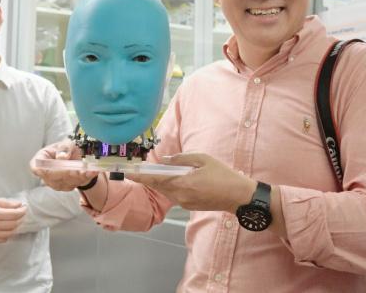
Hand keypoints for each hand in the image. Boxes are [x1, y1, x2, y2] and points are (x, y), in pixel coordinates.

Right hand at [0, 199, 26, 242]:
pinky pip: (3, 240)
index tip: (24, 208)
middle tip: (20, 215)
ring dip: (15, 227)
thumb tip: (19, 205)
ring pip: (10, 233)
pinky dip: (7, 235)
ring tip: (14, 222)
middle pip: (14, 224)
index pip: (15, 215)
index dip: (22, 211)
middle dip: (20, 219)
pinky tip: (6, 229)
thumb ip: (6, 203)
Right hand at [30, 139, 97, 190]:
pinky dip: (84, 178)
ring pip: (64, 182)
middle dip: (67, 173)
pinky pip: (74, 184)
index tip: (57, 166)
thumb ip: (64, 148)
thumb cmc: (66, 148)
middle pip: (52, 177)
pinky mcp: (65, 187)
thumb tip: (62, 157)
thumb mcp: (66, 143)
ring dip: (78, 176)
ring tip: (90, 169)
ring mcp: (54, 182)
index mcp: (41, 159)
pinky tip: (92, 172)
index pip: (36, 167)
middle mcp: (45, 173)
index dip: (44, 170)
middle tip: (80, 168)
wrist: (76, 156)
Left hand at [127, 153, 256, 212]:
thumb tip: (166, 160)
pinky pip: (175, 195)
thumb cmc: (223, 175)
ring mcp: (184, 203)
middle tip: (138, 170)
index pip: (156, 179)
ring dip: (160, 182)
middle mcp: (180, 195)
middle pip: (158, 186)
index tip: (127, 173)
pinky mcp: (189, 206)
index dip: (140, 176)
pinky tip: (175, 179)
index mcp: (183, 183)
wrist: (238, 196)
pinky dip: (171, 186)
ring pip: (166, 191)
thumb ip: (182, 159)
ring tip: (156, 171)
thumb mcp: (203, 159)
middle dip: (147, 178)